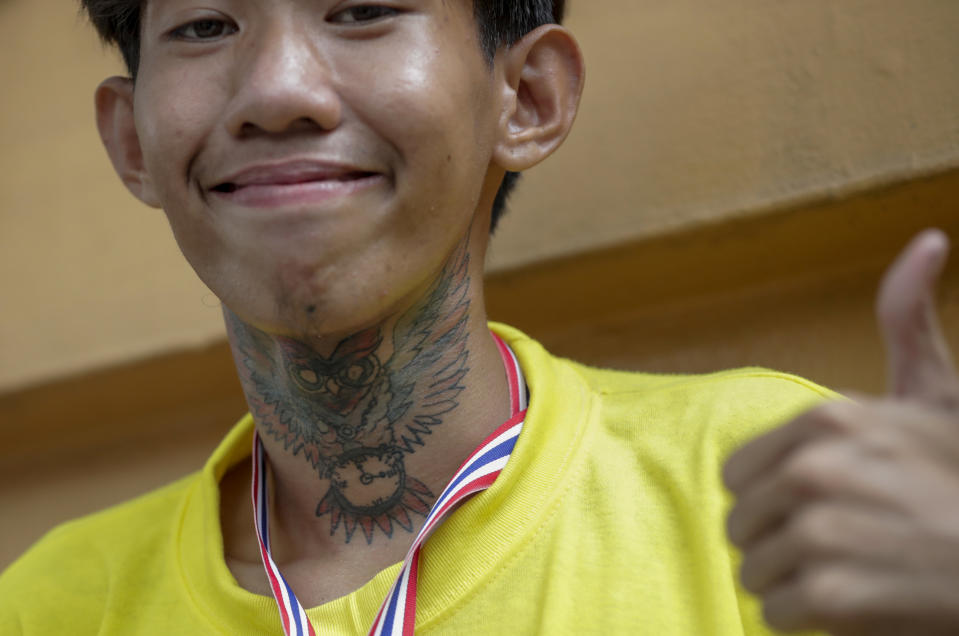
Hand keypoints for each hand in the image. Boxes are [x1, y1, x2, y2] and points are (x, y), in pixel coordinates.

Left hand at [723, 229, 958, 634]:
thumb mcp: (939, 393)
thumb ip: (909, 319)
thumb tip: (924, 240)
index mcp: (825, 419)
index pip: (736, 475)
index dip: (773, 497)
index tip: (821, 503)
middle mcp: (813, 469)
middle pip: (740, 524)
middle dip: (779, 540)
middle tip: (841, 543)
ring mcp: (818, 532)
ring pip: (752, 570)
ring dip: (793, 582)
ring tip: (850, 571)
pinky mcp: (829, 596)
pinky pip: (774, 613)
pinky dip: (808, 619)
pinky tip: (856, 605)